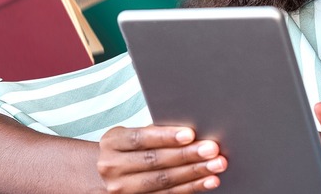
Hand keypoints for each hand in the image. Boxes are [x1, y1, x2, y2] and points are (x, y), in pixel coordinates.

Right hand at [97, 125, 226, 192]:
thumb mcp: (131, 137)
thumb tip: (192, 132)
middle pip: (154, 161)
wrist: (104, 175)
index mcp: (113, 143)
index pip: (141, 138)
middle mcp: (113, 167)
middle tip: (212, 149)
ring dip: (194, 173)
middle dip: (187, 155)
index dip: (166, 137)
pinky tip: (207, 181)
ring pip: (163, 181)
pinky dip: (191, 188)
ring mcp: (121, 189)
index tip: (190, 134)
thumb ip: (155, 133)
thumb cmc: (127, 150)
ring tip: (215, 166)